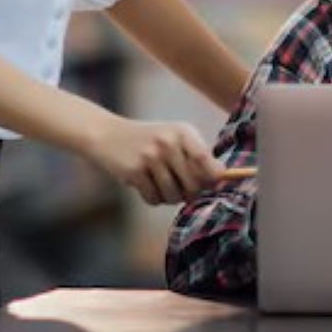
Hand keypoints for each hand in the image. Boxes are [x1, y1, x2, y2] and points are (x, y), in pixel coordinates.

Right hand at [85, 117, 222, 205]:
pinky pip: (154, 199)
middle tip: (182, 189)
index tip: (210, 185)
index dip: (212, 179)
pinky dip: (152, 198)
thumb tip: (222, 176)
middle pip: (193, 185)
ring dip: (170, 197)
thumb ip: (198, 155)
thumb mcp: (174, 138)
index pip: (207, 162)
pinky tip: (145, 185)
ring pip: (174, 196)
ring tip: (162, 185)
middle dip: (190, 193)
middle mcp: (169, 142)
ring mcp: (150, 156)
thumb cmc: (150, 141)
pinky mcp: (134, 171)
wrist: (109, 135)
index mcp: (183, 132)